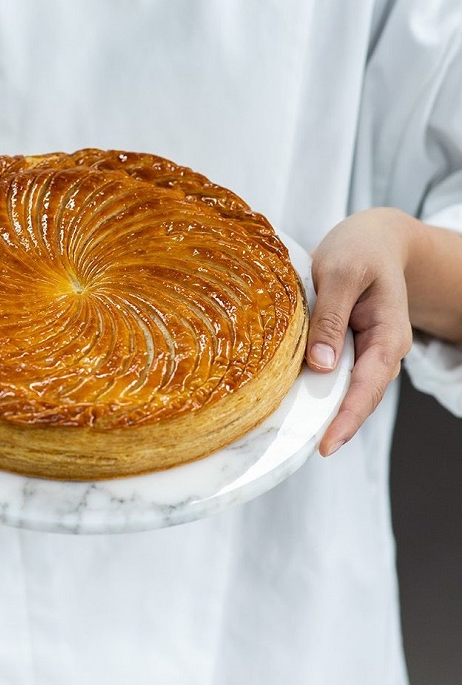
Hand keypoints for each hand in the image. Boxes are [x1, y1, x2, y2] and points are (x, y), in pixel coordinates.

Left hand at [307, 208, 413, 455]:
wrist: (377, 237)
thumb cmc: (361, 249)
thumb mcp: (342, 273)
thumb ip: (330, 316)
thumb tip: (321, 365)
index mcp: (389, 334)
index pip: (368, 386)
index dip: (347, 418)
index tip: (326, 445)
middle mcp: (382, 349)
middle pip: (360, 396)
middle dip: (337, 424)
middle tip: (304, 448)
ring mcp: (368, 348)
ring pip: (348, 387)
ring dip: (327, 409)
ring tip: (296, 434)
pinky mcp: (350, 343)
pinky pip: (338, 372)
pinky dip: (321, 387)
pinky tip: (296, 397)